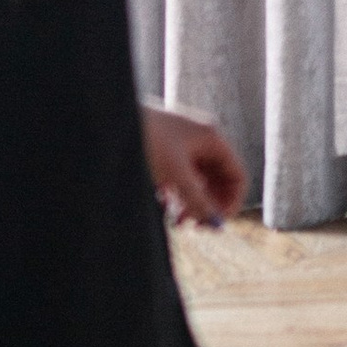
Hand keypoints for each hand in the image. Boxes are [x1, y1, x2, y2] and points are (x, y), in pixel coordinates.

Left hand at [141, 102, 247, 226]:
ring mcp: (182, 146)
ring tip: (178, 223)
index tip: (217, 223)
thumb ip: (197, 200)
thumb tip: (217, 224)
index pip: (236, 175)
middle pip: (218, 181)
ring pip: (198, 182)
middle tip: (197, 227)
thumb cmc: (146, 138)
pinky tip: (164, 208)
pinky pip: (180, 179)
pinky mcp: (165, 152)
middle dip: (209, 206)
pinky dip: (177, 195)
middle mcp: (200, 140)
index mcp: (211, 138)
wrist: (110, 119)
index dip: (231, 202)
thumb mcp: (175, 174)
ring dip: (192, 204)